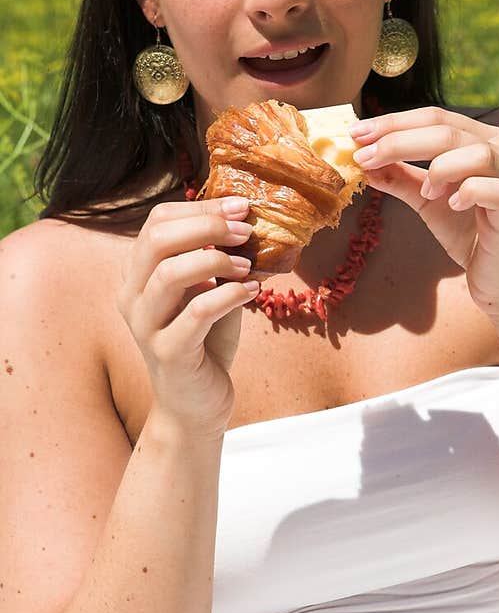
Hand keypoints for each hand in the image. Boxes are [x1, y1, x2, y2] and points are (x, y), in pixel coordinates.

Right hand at [116, 197, 258, 436]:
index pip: (158, 221)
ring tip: (248, 266)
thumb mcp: (211, 291)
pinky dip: (229, 296)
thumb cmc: (205, 342)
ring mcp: (146, 325)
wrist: (196, 405)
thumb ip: (217, 259)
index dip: (201, 208)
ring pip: (169, 273)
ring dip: (216, 261)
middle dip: (206, 226)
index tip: (242, 207)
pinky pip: (196, 313)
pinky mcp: (168, 353)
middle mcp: (132, 296)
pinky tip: (252, 293)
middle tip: (246, 230)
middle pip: (157, 239)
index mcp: (138, 274)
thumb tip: (249, 221)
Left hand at [350, 107, 498, 321]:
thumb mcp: (427, 201)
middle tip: (365, 157)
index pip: (434, 117)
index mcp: (480, 139)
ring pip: (475, 152)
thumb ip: (400, 178)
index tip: (356, 133)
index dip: (393, 122)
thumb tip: (363, 161)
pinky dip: (467, 192)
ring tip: (426, 192)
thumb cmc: (470, 234)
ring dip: (440, 168)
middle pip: (447, 129)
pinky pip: (493, 187)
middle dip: (399, 140)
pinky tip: (453, 205)